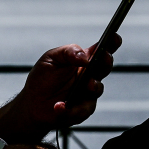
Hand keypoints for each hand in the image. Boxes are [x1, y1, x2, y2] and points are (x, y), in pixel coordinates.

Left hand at [0, 35, 120, 144]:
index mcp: (84, 60)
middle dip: (106, 61)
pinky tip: (58, 106)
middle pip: (105, 67)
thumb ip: (68, 52)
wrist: (32, 103)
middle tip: (104, 57)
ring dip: (94, 86)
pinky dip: (69, 109)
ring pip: (97, 89)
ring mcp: (88, 94)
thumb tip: (85, 57)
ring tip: (87, 84)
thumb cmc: (43, 78)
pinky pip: (80, 111)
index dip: (111, 43)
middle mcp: (89, 76)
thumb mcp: (51, 58)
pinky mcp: (81, 111)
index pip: (101, 50)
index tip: (115, 37)